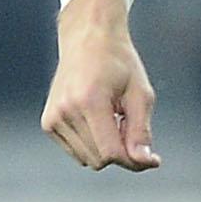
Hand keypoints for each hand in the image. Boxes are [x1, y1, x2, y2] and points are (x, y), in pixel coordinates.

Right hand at [41, 0, 160, 171]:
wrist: (88, 38)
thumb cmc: (119, 63)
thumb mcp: (140, 94)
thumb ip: (141, 131)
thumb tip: (145, 163)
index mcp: (89, 101)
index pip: (111, 153)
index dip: (134, 160)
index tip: (152, 157)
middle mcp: (66, 111)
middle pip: (99, 160)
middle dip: (121, 152)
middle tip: (129, 125)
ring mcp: (53, 118)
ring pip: (87, 160)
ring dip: (105, 148)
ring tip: (112, 119)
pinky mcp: (48, 123)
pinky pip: (76, 152)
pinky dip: (91, 145)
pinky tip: (97, 120)